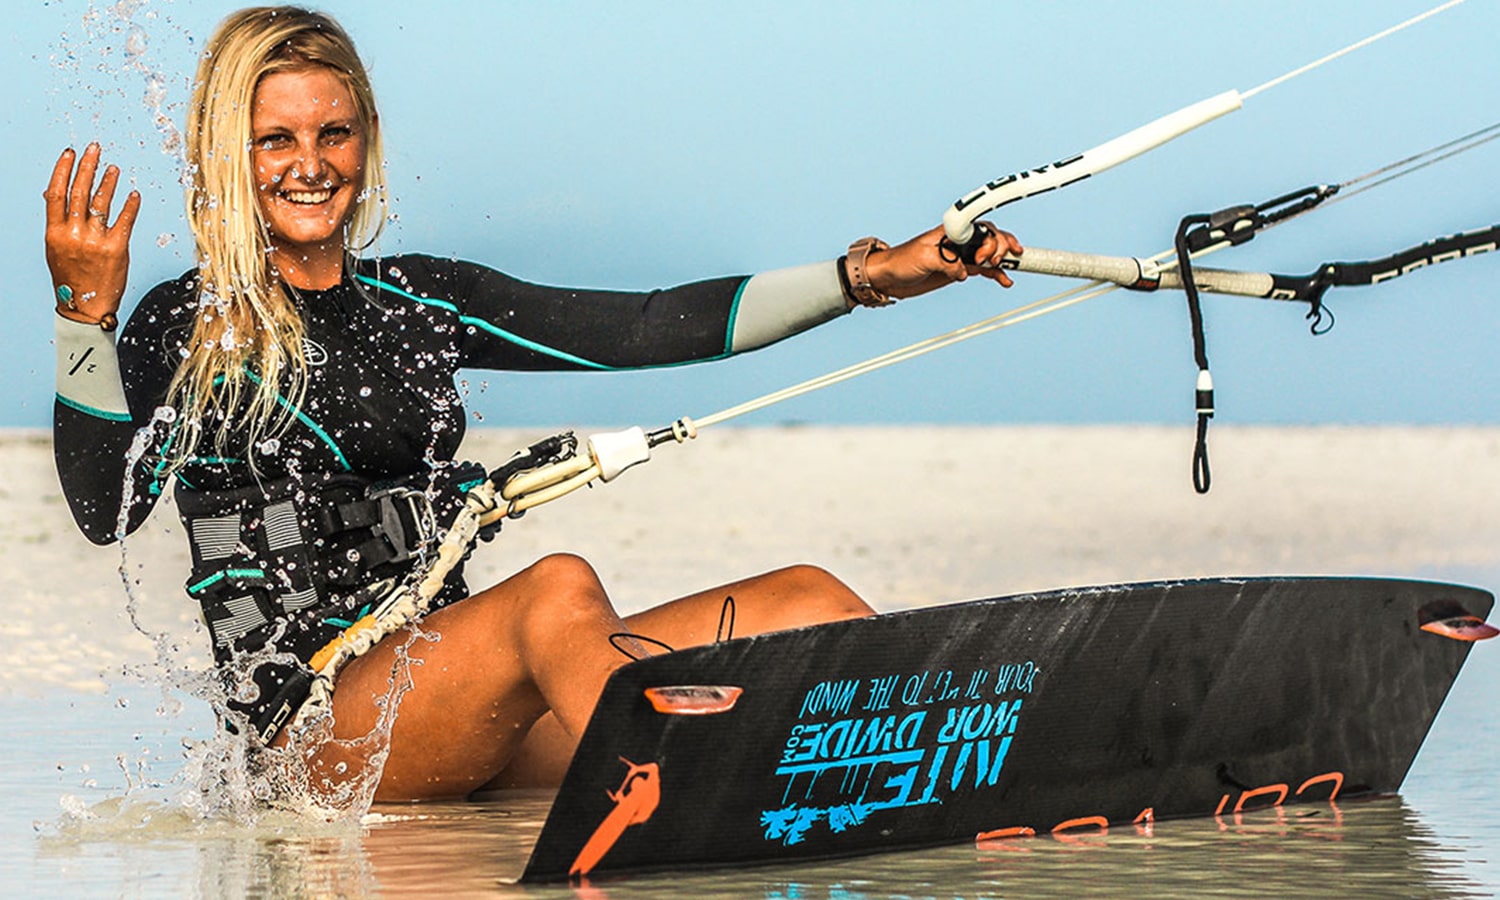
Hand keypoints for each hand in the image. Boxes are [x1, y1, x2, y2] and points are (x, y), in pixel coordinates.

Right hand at [43, 144, 141, 324]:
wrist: (85, 307)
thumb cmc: (71, 277)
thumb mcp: (55, 248)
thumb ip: (58, 221)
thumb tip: (52, 193)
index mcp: (54, 232)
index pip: (56, 193)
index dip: (63, 170)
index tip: (70, 153)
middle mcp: (73, 234)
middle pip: (80, 192)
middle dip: (87, 167)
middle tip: (95, 149)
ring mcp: (95, 241)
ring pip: (102, 203)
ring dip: (109, 182)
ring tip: (114, 168)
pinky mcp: (117, 249)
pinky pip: (125, 221)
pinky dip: (130, 205)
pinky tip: (134, 194)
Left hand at [861, 222, 1021, 300]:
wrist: (888, 277)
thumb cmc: (900, 261)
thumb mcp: (924, 259)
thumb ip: (947, 263)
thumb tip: (964, 272)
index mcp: (951, 232)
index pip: (980, 228)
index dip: (991, 239)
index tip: (987, 256)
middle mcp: (959, 241)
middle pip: (990, 238)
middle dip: (1000, 247)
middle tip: (994, 262)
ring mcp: (960, 256)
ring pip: (990, 254)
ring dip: (1003, 260)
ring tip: (1010, 268)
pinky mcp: (958, 270)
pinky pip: (983, 270)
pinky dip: (995, 274)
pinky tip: (1005, 280)